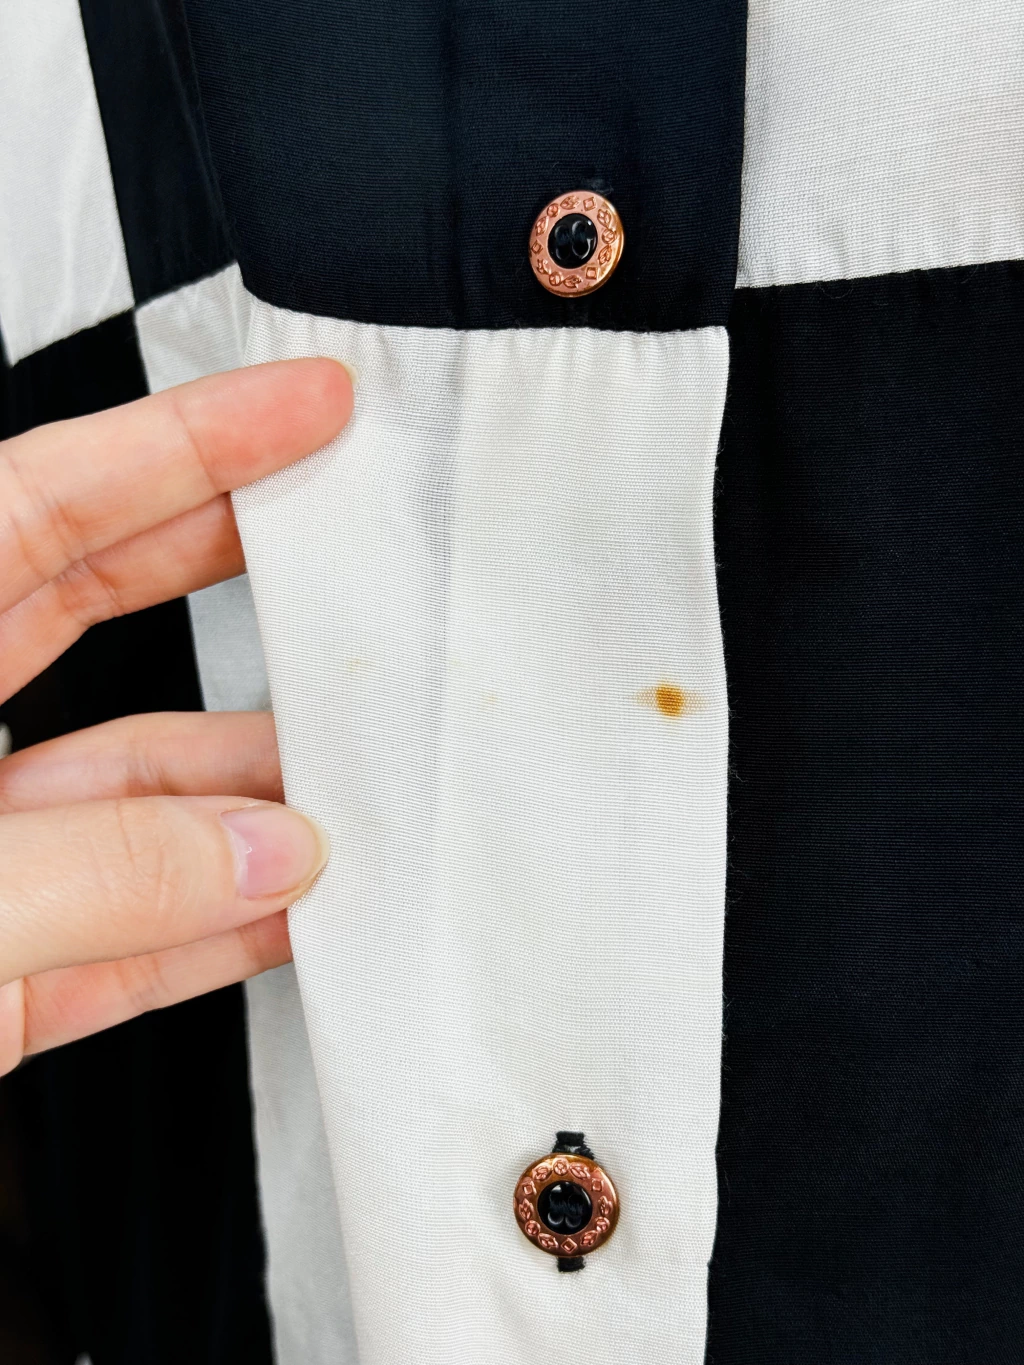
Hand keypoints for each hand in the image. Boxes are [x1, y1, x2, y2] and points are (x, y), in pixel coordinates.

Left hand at [0, 359, 352, 1073]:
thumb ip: (87, 879)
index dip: (192, 442)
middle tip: (344, 541)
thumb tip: (256, 856)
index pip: (47, 501)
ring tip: (349, 790)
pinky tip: (293, 911)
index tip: (302, 405)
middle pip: (102, 610)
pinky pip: (126, 931)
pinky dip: (215, 926)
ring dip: (247, 798)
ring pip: (133, 793)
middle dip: (236, 572)